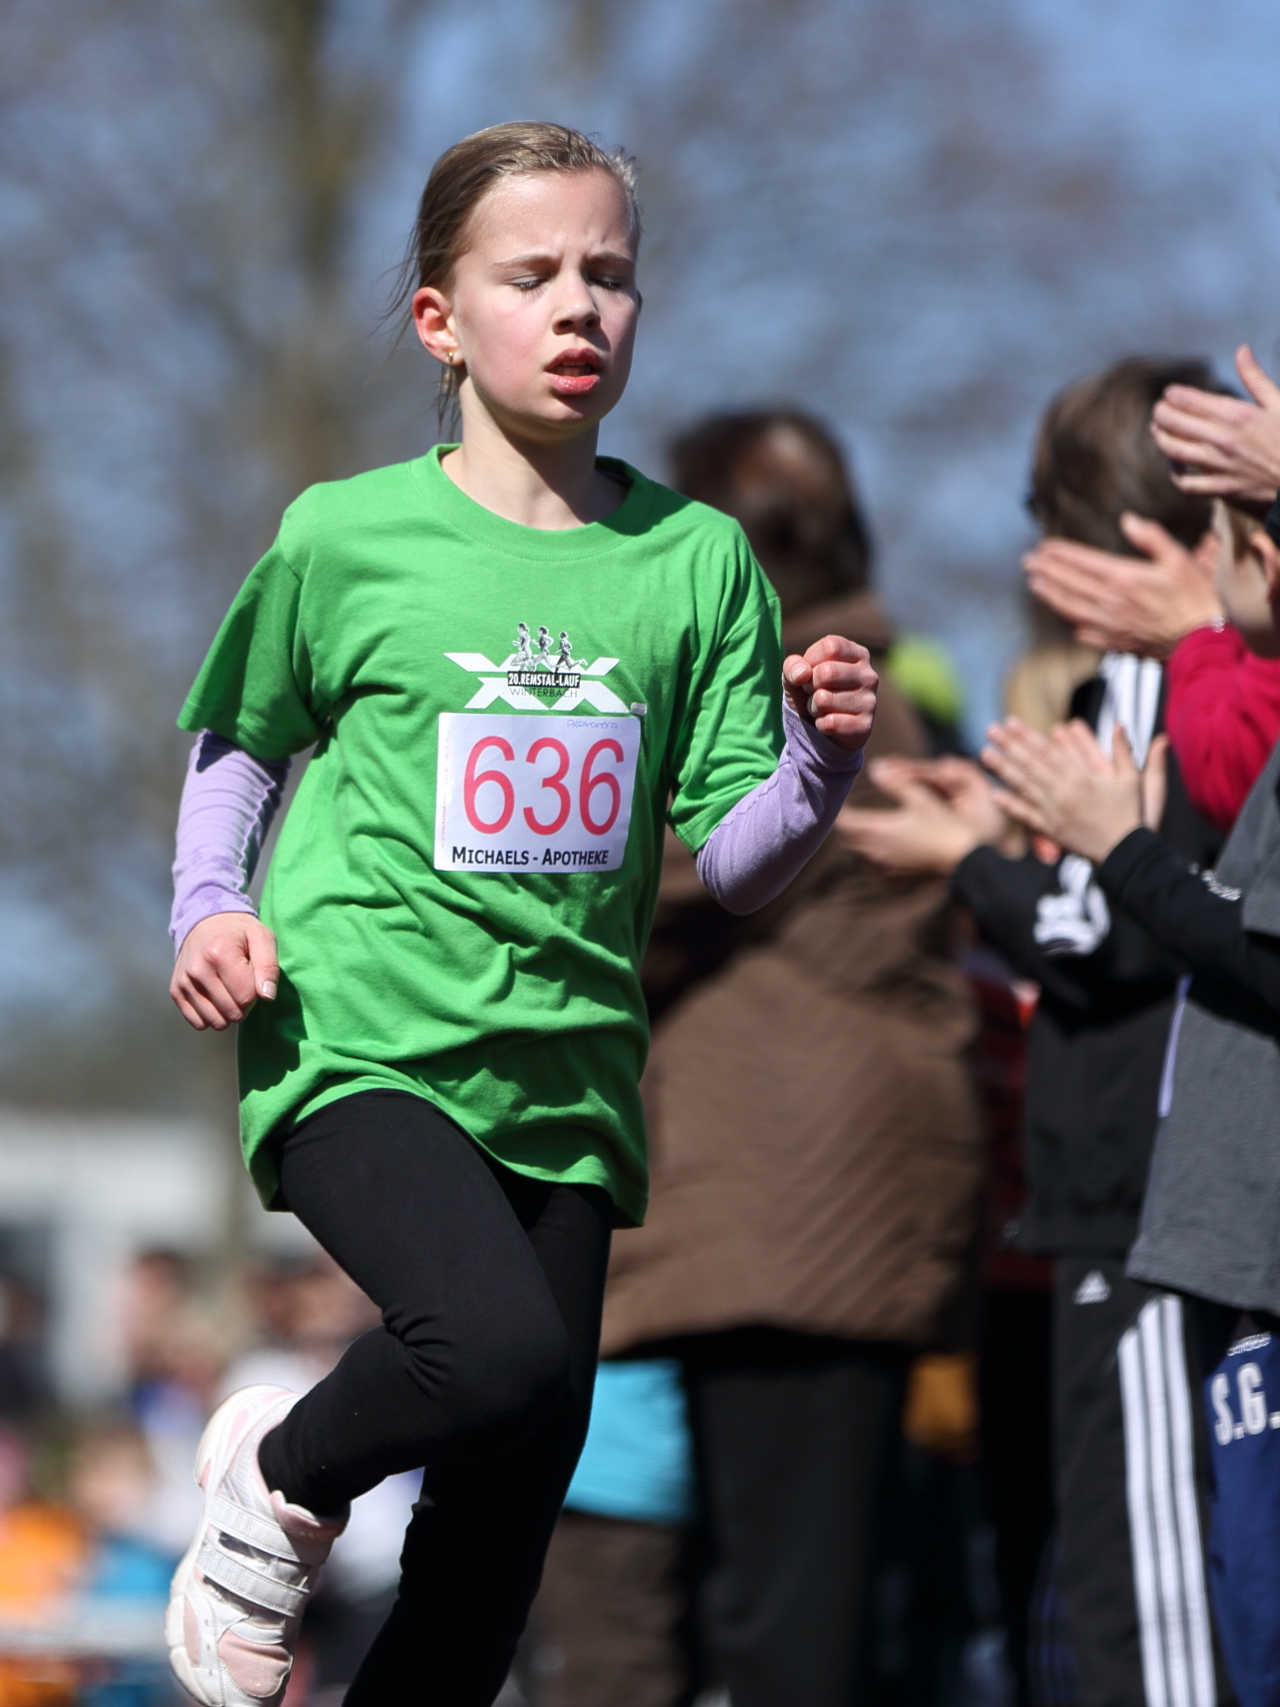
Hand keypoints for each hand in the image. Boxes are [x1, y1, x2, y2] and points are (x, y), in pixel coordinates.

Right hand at [171, 912, 278, 1031]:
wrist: (205, 924)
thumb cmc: (239, 934)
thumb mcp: (262, 938)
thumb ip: (269, 966)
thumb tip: (267, 997)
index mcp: (219, 953)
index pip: (246, 997)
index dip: (257, 992)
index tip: (252, 976)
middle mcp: (197, 970)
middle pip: (233, 1013)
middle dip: (244, 1003)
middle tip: (242, 983)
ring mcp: (184, 982)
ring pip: (216, 1023)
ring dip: (228, 1012)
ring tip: (228, 988)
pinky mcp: (176, 992)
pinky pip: (199, 1024)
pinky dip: (211, 1015)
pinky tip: (215, 996)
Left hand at [783, 634, 876, 751]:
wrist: (821, 729)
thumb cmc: (811, 692)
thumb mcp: (796, 674)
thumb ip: (792, 666)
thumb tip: (802, 674)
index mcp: (857, 654)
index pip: (830, 646)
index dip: (810, 660)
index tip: (810, 672)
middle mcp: (869, 675)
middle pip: (826, 672)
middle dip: (809, 685)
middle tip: (814, 692)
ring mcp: (870, 701)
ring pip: (824, 700)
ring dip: (814, 707)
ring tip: (822, 708)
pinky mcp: (865, 726)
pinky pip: (829, 723)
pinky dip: (820, 724)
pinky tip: (829, 722)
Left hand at [835, 756, 1006, 874]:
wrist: (964, 860)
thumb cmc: (943, 825)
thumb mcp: (920, 797)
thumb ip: (895, 782)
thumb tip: (874, 766)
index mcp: (878, 831)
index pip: (844, 822)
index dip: (840, 811)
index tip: (843, 802)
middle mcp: (876, 853)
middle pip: (847, 840)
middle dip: (846, 827)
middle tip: (849, 814)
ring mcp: (885, 869)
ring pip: (858, 856)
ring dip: (856, 843)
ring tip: (862, 830)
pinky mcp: (895, 880)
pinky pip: (872, 870)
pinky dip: (870, 858)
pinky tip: (880, 851)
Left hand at [981, 718, 1143, 864]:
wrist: (1126, 852)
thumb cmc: (1129, 813)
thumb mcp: (1131, 779)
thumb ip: (1123, 750)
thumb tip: (1121, 723)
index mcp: (1081, 779)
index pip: (1047, 752)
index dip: (1027, 736)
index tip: (1010, 722)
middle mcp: (1063, 794)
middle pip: (1031, 765)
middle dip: (1009, 746)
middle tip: (989, 730)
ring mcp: (1054, 813)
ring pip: (1024, 788)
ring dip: (1003, 770)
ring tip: (984, 754)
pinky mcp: (1051, 831)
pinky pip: (1026, 816)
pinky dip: (1010, 806)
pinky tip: (993, 795)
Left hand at [1022, 514, 1221, 657]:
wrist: (1201, 640)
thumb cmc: (1194, 598)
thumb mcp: (1178, 559)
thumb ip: (1151, 537)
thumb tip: (1127, 521)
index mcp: (1124, 578)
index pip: (1082, 562)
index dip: (1060, 553)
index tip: (1043, 546)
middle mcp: (1110, 602)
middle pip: (1069, 584)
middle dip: (1046, 571)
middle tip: (1027, 561)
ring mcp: (1109, 624)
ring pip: (1070, 608)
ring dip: (1049, 594)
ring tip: (1033, 583)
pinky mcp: (1114, 642)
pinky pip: (1082, 632)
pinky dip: (1068, 621)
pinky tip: (1061, 615)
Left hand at [1151, 344, 1279, 506]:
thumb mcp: (1279, 403)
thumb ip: (1255, 378)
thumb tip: (1241, 350)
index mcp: (1236, 415)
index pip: (1189, 400)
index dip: (1173, 395)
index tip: (1169, 393)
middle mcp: (1222, 439)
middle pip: (1174, 423)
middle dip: (1162, 413)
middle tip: (1160, 409)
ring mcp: (1218, 466)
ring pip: (1173, 450)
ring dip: (1161, 438)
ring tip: (1157, 430)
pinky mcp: (1220, 489)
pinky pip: (1186, 483)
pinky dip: (1175, 473)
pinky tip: (1174, 463)